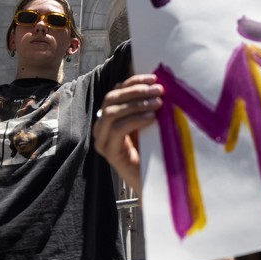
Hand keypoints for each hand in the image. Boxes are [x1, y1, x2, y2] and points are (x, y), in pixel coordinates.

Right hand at [92, 74, 163, 193]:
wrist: (153, 181)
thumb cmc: (154, 151)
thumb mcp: (149, 123)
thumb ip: (147, 107)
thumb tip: (158, 85)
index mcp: (109, 117)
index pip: (116, 91)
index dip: (133, 81)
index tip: (154, 78)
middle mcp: (102, 127)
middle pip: (111, 98)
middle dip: (136, 91)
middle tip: (159, 90)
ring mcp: (102, 140)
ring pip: (112, 112)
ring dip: (136, 104)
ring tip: (158, 103)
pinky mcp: (109, 152)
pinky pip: (118, 129)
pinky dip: (135, 120)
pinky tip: (151, 118)